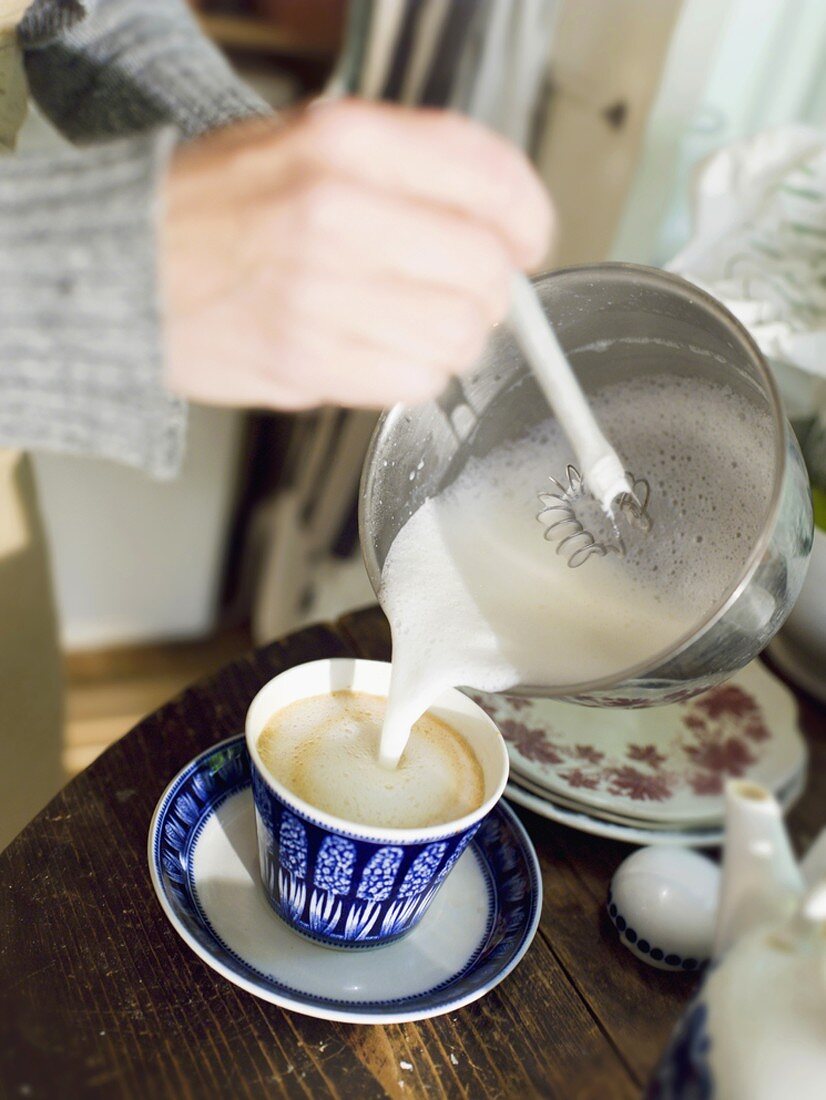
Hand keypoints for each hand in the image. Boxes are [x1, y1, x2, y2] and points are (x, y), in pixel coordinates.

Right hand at [163, 98, 553, 409]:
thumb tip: (494, 219)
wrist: (123, 273)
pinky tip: (382, 350)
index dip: (528, 214)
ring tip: (412, 322)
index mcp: (343, 142)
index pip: (486, 174)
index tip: (529, 236)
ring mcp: (322, 294)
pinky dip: (415, 372)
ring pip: (458, 334)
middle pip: (484, 269)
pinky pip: (415, 381)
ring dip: (453, 337)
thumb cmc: (211, 211)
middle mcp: (337, 212)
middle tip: (468, 292)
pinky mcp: (308, 361)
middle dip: (491, 290)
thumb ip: (402, 168)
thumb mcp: (303, 145)